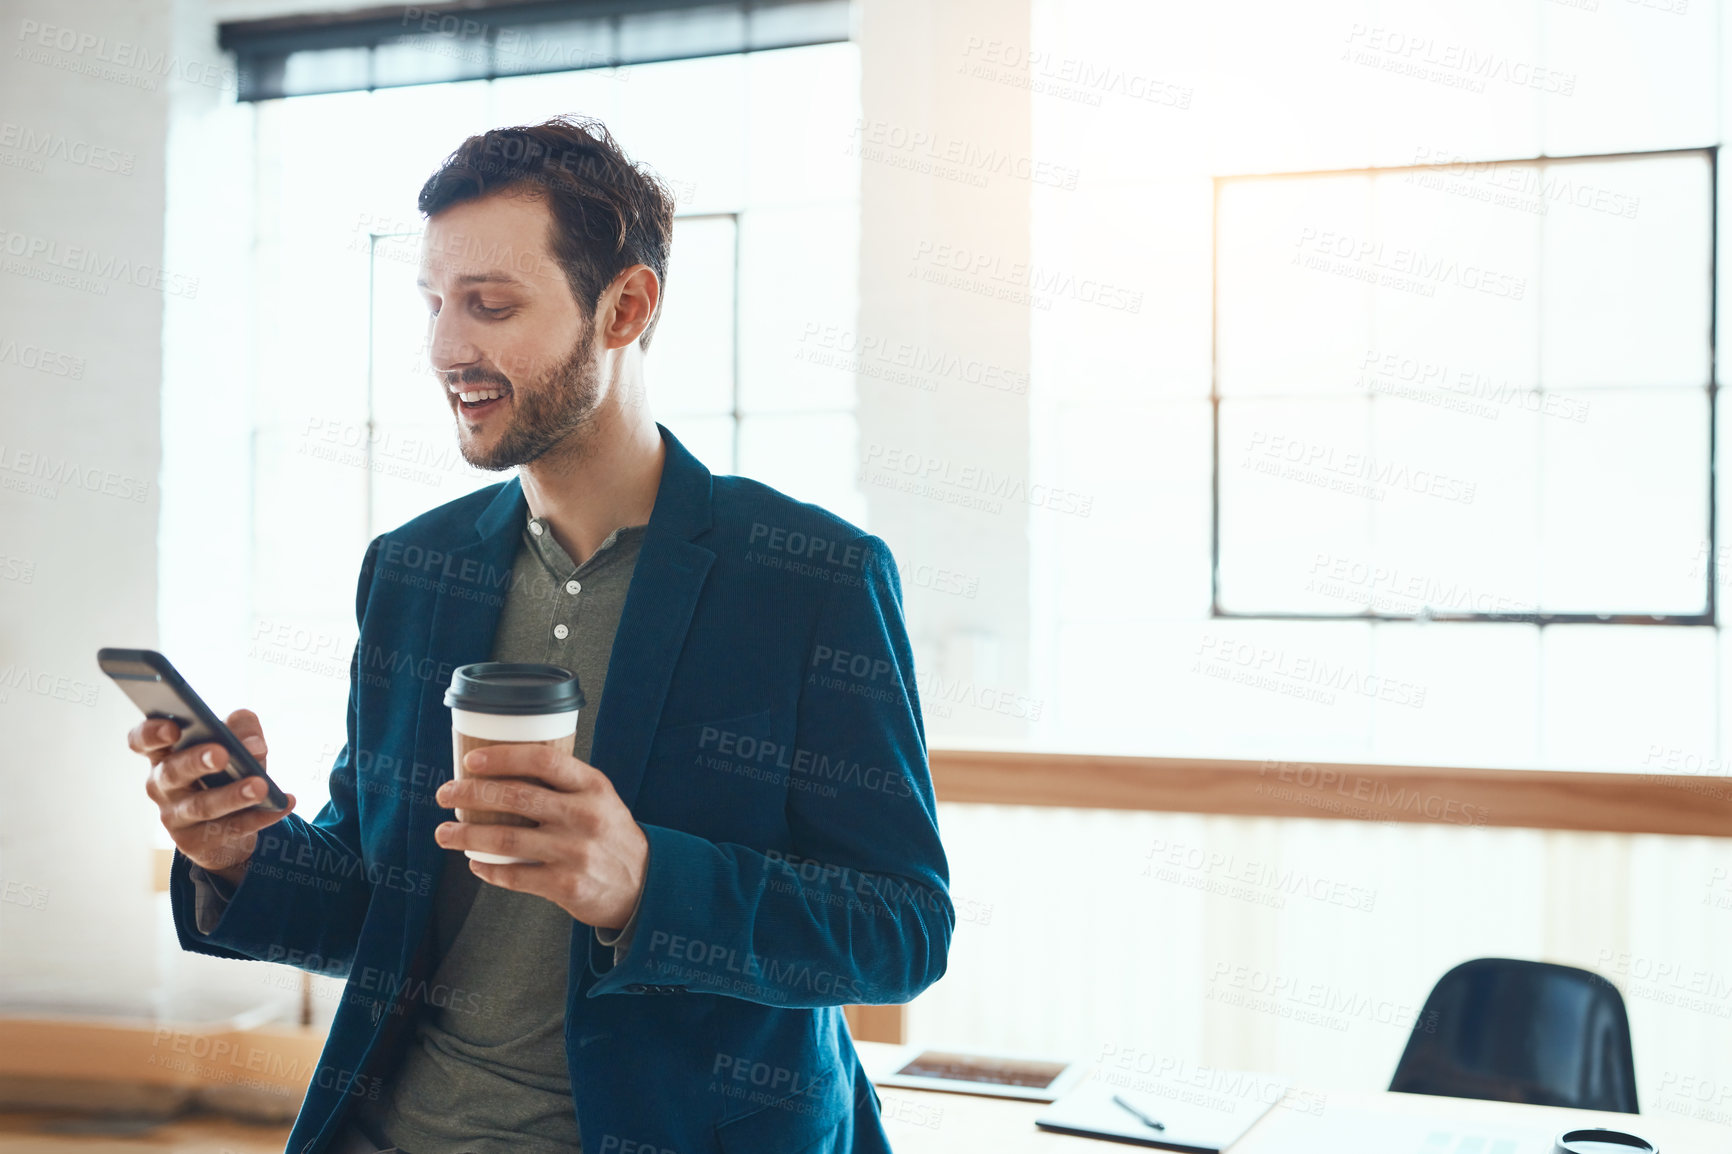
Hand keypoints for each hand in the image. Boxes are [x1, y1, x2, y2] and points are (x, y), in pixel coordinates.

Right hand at [132, 709, 296, 884]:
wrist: (231, 824)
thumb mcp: (235, 744)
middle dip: (197, 761)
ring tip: (260, 786)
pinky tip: (283, 804)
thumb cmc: (226, 771)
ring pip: (201, 806)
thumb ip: (242, 730)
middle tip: (222, 754)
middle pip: (172, 772)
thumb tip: (254, 744)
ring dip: (232, 795)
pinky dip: (260, 816)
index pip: (142, 740)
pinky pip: (230, 828)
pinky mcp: (194, 843)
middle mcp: (161, 785)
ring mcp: (174, 816)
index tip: (173, 728)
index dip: (152, 733)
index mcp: (165, 753)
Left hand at [433, 744, 647, 928]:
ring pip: (506, 839)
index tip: (470, 761)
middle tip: (444, 794)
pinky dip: (488, 870)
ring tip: (444, 833)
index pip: (543, 759)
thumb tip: (502, 771)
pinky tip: (475, 864)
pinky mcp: (566, 885)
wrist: (643, 884)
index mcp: (593, 786)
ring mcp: (575, 852)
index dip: (502, 757)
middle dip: (470, 793)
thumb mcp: (599, 798)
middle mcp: (585, 816)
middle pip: (515, 796)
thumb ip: (563, 785)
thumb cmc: (609, 834)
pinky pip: (515, 876)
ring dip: (466, 835)